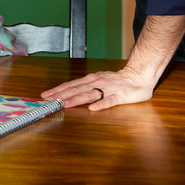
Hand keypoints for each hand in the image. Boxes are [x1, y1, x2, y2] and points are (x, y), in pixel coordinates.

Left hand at [41, 66, 156, 110]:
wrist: (139, 76)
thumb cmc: (117, 81)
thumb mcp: (99, 81)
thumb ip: (86, 87)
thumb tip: (69, 92)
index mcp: (91, 80)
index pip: (71, 85)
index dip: (57, 90)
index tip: (45, 95)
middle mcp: (97, 83)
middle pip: (76, 90)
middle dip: (61, 95)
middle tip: (49, 101)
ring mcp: (108, 89)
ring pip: (89, 94)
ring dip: (76, 99)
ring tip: (65, 104)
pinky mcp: (120, 96)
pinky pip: (109, 101)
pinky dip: (101, 104)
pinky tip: (93, 108)